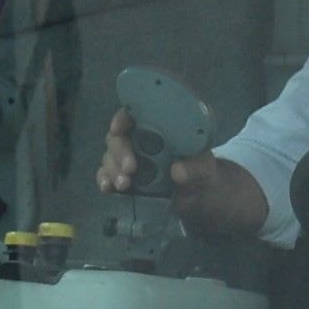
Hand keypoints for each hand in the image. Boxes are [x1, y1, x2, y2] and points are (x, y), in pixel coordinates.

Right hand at [97, 108, 269, 240]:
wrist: (197, 194)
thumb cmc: (201, 169)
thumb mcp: (204, 166)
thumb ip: (195, 167)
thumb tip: (177, 171)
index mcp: (155, 127)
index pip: (133, 114)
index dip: (122, 118)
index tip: (120, 127)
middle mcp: (137, 140)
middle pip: (117, 138)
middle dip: (119, 152)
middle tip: (131, 168)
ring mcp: (128, 159)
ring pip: (109, 158)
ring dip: (112, 170)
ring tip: (125, 185)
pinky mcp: (123, 178)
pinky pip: (106, 176)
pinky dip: (104, 181)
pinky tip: (109, 189)